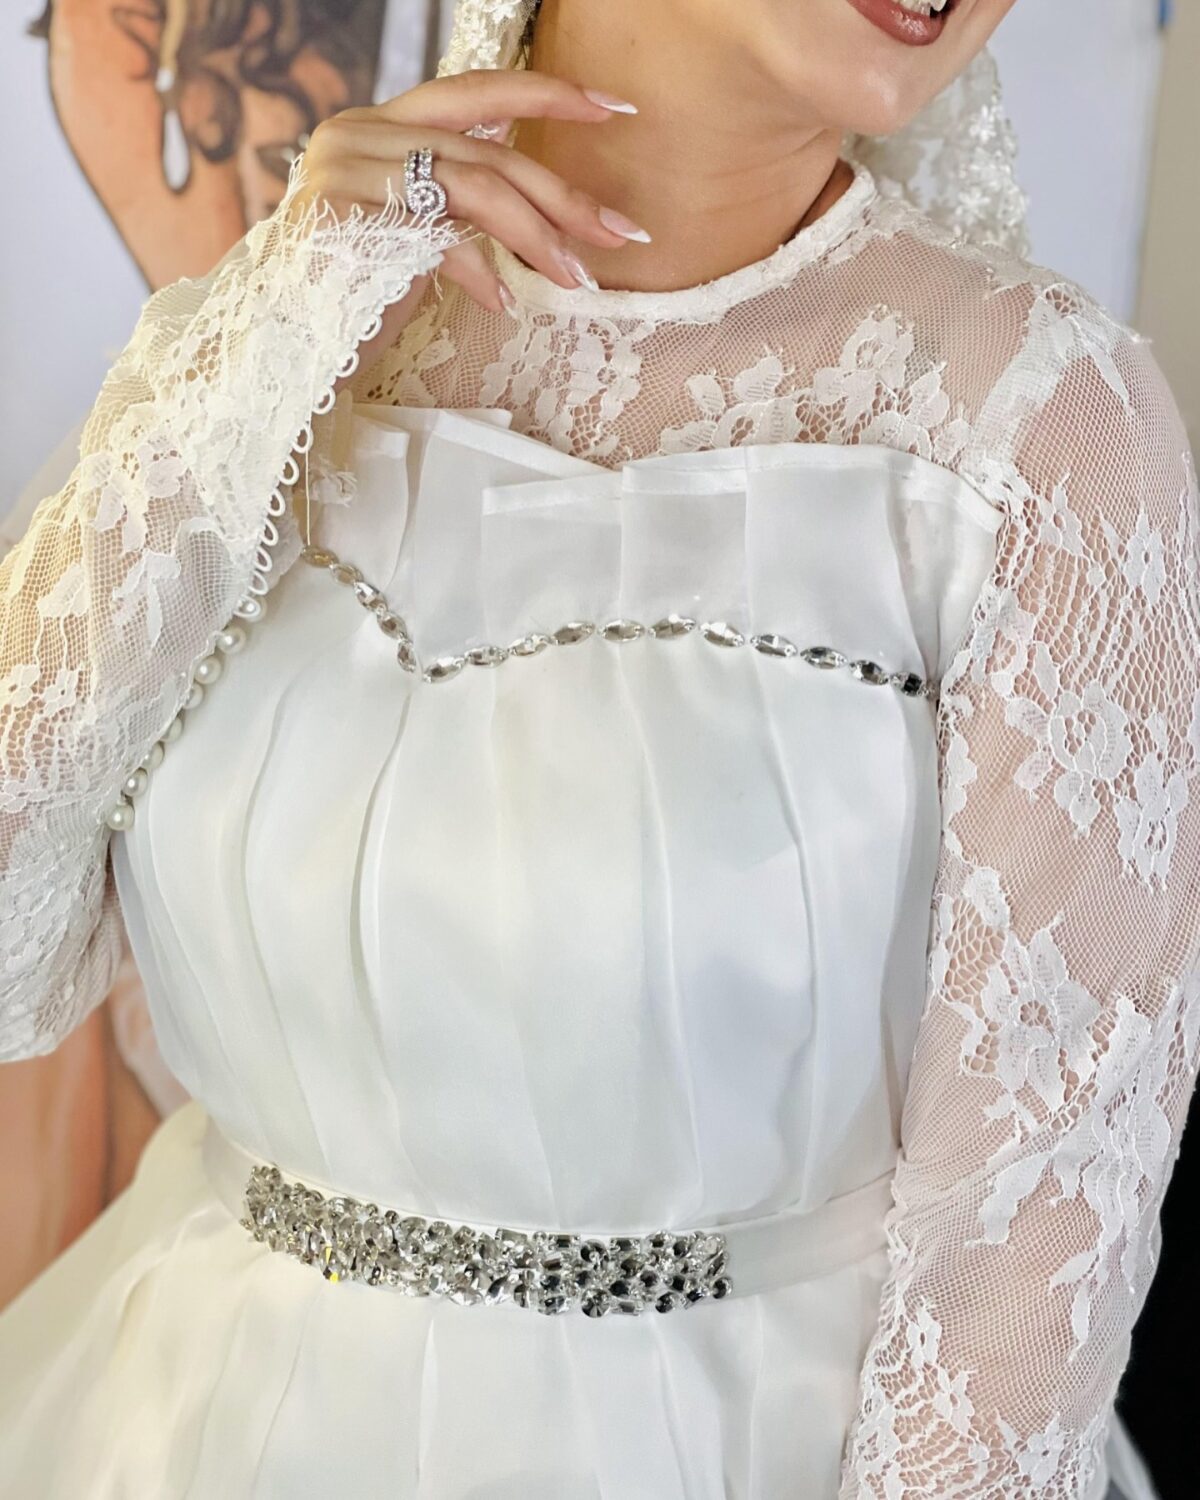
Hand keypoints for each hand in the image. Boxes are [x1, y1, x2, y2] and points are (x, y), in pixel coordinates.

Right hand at [288, 67, 647, 313]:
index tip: (613, 107)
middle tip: (619, 232)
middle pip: (486, 150)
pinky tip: (501, 305)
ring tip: (573, 278)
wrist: (286, 351)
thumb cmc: (358, 297)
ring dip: (537, 238)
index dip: (546, 94)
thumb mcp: (418, 236)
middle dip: (563, 194)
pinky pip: (439, 237)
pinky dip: (480, 272)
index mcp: (378, 126)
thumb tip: (545, 207)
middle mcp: (357, 134)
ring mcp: (346, 171)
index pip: (473, 90)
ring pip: (474, 187)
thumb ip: (460, 202)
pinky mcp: (345, 219)